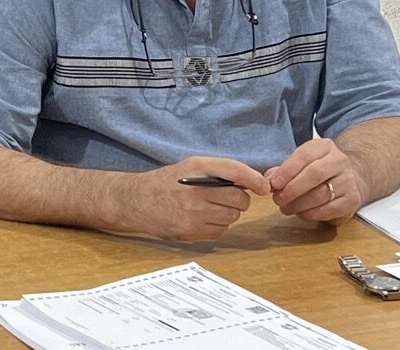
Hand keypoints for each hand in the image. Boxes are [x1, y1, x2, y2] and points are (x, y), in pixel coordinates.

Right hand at [115, 157, 270, 241]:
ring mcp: (193, 212)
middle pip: (239, 199)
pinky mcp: (190, 231)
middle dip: (238, 200)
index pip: (235, 171)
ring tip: (207, 208)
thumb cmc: (166, 183)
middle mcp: (195, 189)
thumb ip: (218, 171)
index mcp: (196, 167)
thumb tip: (253, 182)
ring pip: (232, 217)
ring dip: (227, 214)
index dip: (255, 180)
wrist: (135, 201)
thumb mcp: (189, 167)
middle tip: (225, 198)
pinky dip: (216, 226)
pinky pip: (220, 231)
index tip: (264, 188)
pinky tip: (200, 219)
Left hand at [265, 138, 363, 224]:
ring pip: (322, 194)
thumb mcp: (299, 164)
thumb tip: (267, 182)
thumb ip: (281, 171)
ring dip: (299, 204)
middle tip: (278, 199)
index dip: (287, 170)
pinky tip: (301, 213)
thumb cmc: (315, 171)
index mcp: (324, 146)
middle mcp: (340, 161)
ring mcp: (349, 180)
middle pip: (315, 173)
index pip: (304, 155)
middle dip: (293, 188)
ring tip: (286, 208)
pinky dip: (312, 214)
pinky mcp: (353, 200)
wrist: (346, 179)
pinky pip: (330, 209)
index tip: (274, 184)